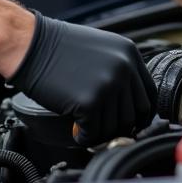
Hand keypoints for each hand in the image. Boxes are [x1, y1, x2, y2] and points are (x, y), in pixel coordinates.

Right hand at [8, 12, 156, 144]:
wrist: (32, 45)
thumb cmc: (60, 47)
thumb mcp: (102, 48)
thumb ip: (120, 70)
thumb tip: (129, 103)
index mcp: (129, 54)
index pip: (150, 94)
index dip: (141, 114)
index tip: (132, 122)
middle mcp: (124, 68)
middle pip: (136, 114)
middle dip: (120, 126)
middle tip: (104, 128)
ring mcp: (108, 85)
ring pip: (116, 127)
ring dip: (100, 132)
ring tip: (86, 126)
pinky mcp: (90, 102)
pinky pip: (95, 133)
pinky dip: (85, 137)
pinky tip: (76, 129)